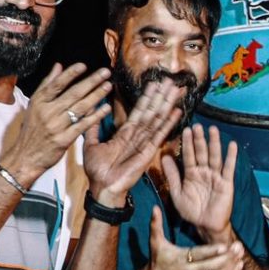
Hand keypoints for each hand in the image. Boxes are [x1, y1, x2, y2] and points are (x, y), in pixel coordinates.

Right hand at [0, 62, 111, 183]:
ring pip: (80, 108)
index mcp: (39, 101)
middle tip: (105, 73)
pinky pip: (82, 125)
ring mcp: (56, 126)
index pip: (56, 84)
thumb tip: (59, 65)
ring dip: (96, 96)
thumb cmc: (32, 129)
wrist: (25, 156)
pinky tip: (105, 108)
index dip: (71, 74)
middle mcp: (47, 112)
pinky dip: (95, 116)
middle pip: (72, 94)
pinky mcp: (63, 140)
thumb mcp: (34, 105)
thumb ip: (47, 84)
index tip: (84, 65)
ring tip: (108, 87)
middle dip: (91, 82)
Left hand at [81, 78, 179, 203]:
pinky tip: (177, 111)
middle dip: (161, 96)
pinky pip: (159, 134)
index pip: (139, 111)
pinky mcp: (148, 151)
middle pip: (152, 111)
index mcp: (125, 134)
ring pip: (157, 119)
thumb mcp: (92, 144)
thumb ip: (93, 129)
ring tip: (175, 89)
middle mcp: (137, 136)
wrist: (103, 188)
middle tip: (170, 81)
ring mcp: (145, 143)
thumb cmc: (97, 171)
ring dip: (166, 103)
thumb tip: (91, 112)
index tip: (154, 84)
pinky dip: (169, 122)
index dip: (147, 97)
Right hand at [135, 207, 244, 269]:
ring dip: (231, 266)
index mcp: (179, 259)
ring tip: (241, 254)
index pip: (197, 255)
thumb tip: (155, 208)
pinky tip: (239, 267)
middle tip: (239, 246)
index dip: (211, 251)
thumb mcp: (155, 242)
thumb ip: (156, 224)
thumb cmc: (157, 260)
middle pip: (212, 266)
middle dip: (227, 257)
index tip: (224, 246)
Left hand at [159, 122, 239, 243]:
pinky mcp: (226, 183)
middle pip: (202, 153)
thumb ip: (172, 175)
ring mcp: (215, 177)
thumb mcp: (177, 193)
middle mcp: (203, 172)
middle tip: (197, 126)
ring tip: (212, 129)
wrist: (205, 226)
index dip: (187, 143)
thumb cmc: (191, 211)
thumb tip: (164, 157)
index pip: (189, 155)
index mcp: (191, 174)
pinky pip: (228, 168)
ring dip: (214, 143)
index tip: (185, 130)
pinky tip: (232, 145)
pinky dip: (231, 157)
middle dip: (199, 139)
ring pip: (214, 157)